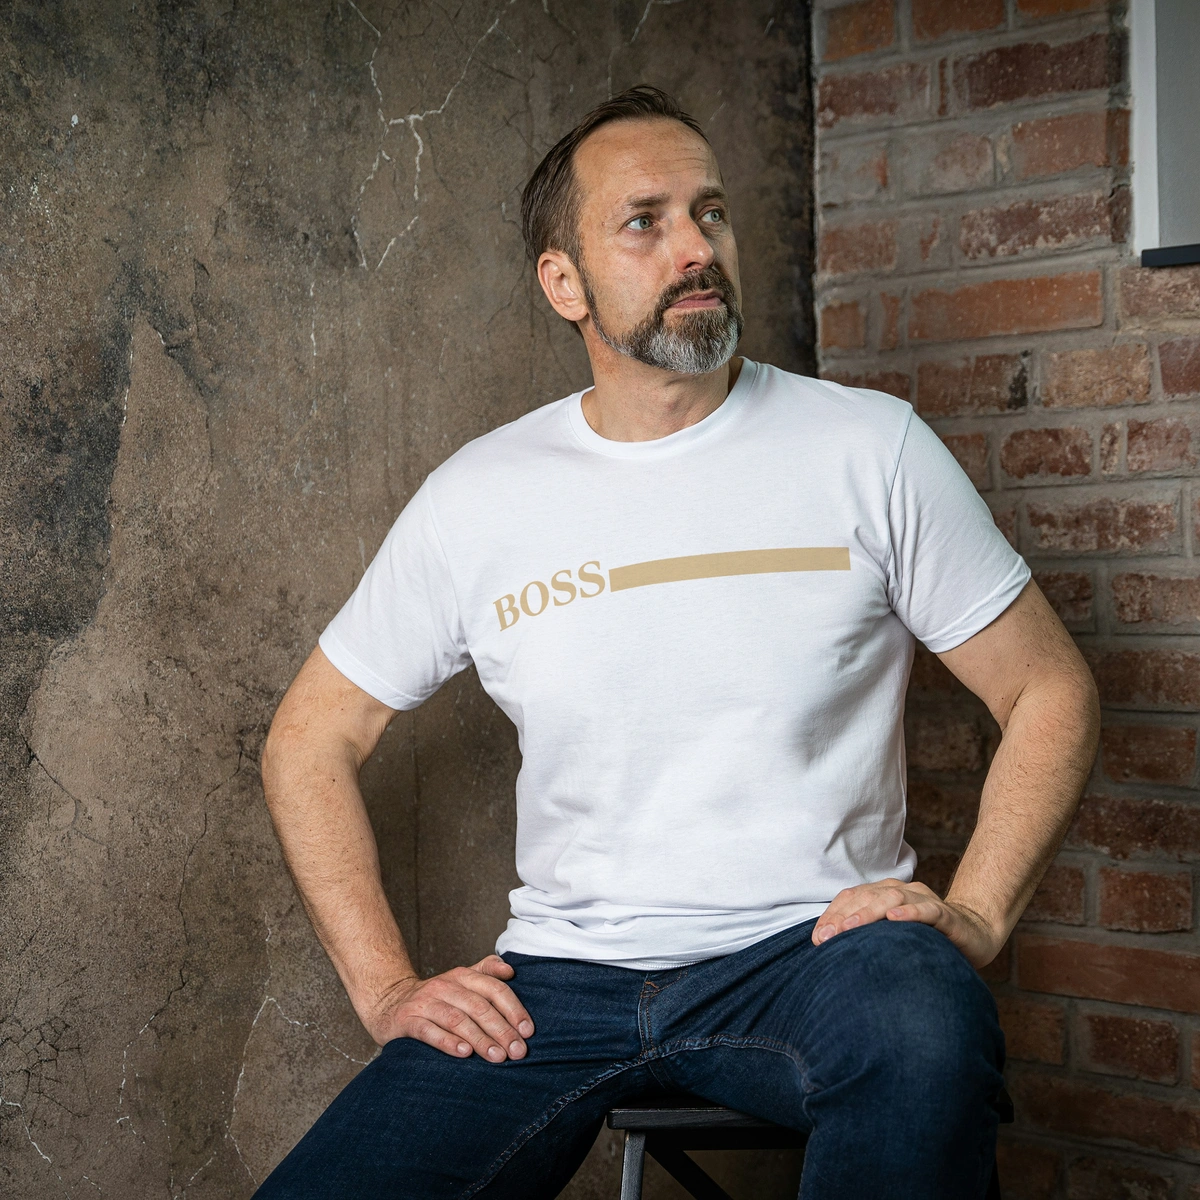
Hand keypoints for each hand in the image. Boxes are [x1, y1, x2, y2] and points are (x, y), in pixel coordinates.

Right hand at [362, 954, 535, 1060]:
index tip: (528, 1031)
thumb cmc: (435, 997)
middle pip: (478, 1006)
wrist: (388, 1001)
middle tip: (518, 1052)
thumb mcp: (460, 979)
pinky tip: (464, 1053)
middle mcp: (445, 986)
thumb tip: (511, 970)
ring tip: (497, 1057)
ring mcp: (425, 1002)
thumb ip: (486, 972)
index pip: (494, 989)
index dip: (513, 1009)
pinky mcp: (407, 1020)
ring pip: (457, 1019)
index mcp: (462, 976)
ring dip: (480, 1039)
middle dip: (501, 1030)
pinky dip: (447, 1042)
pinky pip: (429, 1031)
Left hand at [811, 878, 1001, 967]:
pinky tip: (895, 919)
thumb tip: (829, 948)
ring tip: (851, 927)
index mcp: (883, 893)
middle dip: (845, 916)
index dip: (833, 915)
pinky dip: (910, 912)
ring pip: (893, 898)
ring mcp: (924, 899)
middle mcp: (901, 891)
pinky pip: (928, 910)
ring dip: (870, 912)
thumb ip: (865, 937)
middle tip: (828, 936)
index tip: (818, 938)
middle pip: (868, 896)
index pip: (852, 898)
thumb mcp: (890, 937)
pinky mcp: (946, 914)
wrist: (974, 933)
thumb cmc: (924, 937)